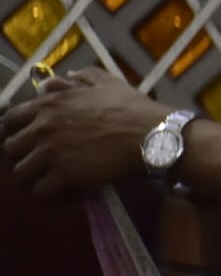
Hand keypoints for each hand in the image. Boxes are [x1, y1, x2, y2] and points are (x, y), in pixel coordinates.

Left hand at [0, 67, 166, 198]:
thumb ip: (80, 78)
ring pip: (21, 174)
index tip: (26, 140)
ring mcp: (51, 153)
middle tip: (40, 163)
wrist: (152, 136)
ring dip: (33, 179)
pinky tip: (64, 194)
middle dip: (23, 156)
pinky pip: (41, 193)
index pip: (10, 119)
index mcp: (50, 105)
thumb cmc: (133, 108)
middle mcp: (43, 129)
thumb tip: (56, 81)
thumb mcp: (108, 83)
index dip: (15, 131)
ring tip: (50, 183)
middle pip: (11, 149)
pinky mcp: (64, 177)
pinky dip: (50, 196)